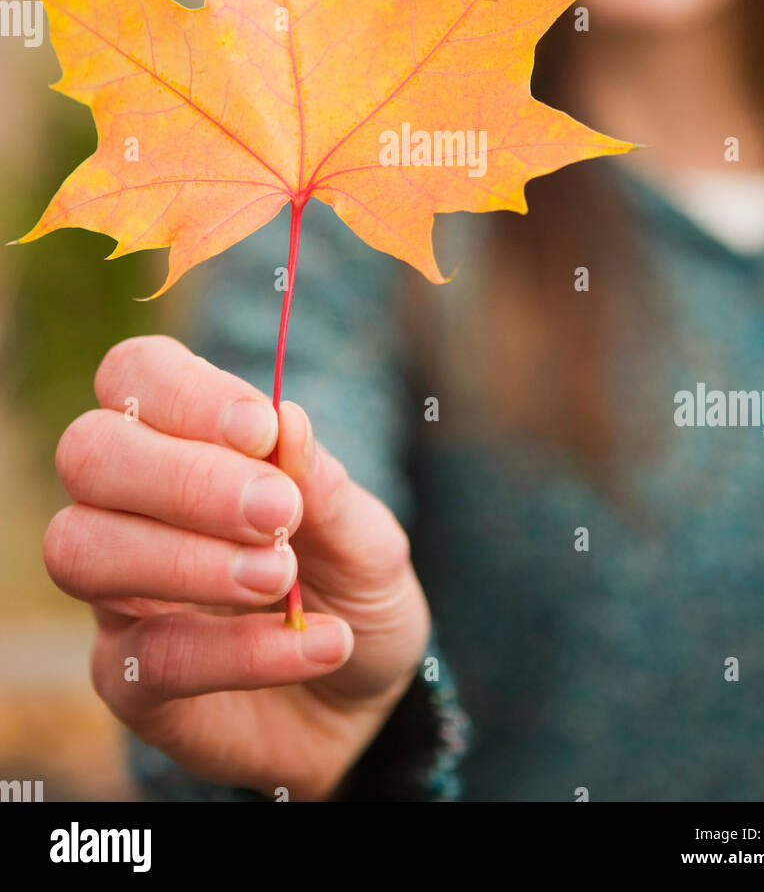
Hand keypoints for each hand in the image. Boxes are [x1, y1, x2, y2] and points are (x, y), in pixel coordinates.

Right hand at [43, 335, 430, 799]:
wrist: (365, 700)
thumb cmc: (353, 588)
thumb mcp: (367, 535)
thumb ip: (325, 484)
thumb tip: (288, 420)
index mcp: (185, 440)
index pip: (134, 376)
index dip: (185, 393)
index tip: (262, 429)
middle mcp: (131, 506)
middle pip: (90, 454)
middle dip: (183, 477)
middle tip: (279, 513)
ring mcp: (119, 593)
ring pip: (83, 548)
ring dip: (187, 558)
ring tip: (281, 577)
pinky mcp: (129, 680)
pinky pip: (150, 656)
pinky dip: (241, 651)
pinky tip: (320, 645)